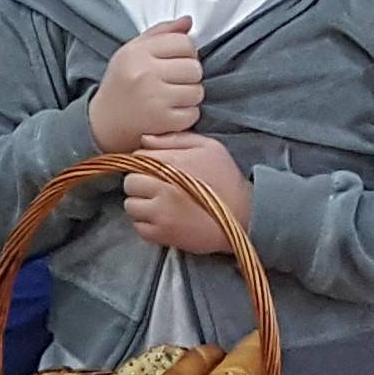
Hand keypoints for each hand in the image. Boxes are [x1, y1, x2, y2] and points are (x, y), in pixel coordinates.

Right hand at [88, 20, 205, 149]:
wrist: (104, 121)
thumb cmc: (123, 82)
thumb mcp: (133, 50)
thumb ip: (161, 33)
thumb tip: (188, 21)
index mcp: (136, 52)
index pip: (184, 42)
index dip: (187, 52)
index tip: (176, 60)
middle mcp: (143, 74)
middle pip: (194, 67)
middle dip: (190, 75)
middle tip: (175, 81)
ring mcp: (153, 99)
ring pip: (197, 91)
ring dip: (190, 96)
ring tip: (173, 96)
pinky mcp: (161, 121)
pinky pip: (192, 113)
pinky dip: (186, 115)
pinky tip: (171, 112)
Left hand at [123, 133, 244, 255]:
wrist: (243, 215)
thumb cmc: (226, 177)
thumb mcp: (208, 147)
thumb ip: (175, 139)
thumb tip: (144, 140)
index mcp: (172, 164)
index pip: (138, 158)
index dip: (144, 162)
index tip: (154, 169)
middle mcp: (162, 188)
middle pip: (130, 182)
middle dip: (139, 183)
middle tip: (154, 187)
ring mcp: (161, 214)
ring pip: (130, 206)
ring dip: (140, 204)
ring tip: (157, 204)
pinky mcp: (163, 235)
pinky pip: (138, 227)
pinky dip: (145, 223)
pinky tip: (161, 219)